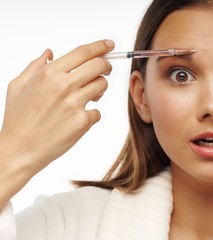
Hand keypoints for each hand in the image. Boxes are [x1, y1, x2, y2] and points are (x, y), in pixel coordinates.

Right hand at [0, 40, 113, 178]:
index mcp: (49, 73)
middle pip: (99, 65)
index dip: (100, 46)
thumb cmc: (17, 119)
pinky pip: (97, 112)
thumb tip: (49, 53)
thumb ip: (35, 67)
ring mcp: (74, 103)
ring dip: (99, 89)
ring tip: (89, 96)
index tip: (109, 45)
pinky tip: (78, 118)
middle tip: (105, 70)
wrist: (19, 150)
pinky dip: (91, 114)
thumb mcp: (18, 86)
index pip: (83, 52)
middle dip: (106, 66)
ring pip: (102, 85)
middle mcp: (63, 85)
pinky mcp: (82, 121)